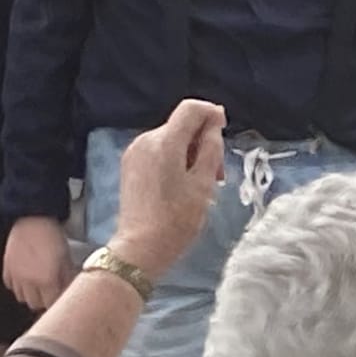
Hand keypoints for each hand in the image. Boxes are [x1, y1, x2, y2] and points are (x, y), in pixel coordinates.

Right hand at [3, 217, 73, 311]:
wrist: (32, 220)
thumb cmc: (53, 236)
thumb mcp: (66, 257)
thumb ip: (67, 277)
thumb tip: (70, 290)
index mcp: (47, 280)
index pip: (52, 303)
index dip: (60, 302)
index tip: (64, 300)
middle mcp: (28, 282)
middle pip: (36, 304)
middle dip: (46, 301)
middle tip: (54, 292)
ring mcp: (15, 277)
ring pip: (23, 298)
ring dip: (32, 295)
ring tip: (41, 286)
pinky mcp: (6, 271)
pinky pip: (12, 287)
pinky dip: (20, 286)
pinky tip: (29, 278)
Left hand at [107, 99, 226, 279]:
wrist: (141, 248)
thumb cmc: (177, 218)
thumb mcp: (204, 182)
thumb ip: (210, 147)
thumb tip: (213, 122)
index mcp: (165, 142)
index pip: (191, 108)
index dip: (212, 114)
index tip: (224, 133)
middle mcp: (145, 141)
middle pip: (182, 124)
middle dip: (203, 140)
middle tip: (217, 173)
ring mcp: (134, 153)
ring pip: (171, 138)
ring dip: (190, 152)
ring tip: (201, 183)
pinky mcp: (130, 166)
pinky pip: (159, 151)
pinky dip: (175, 159)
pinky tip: (182, 184)